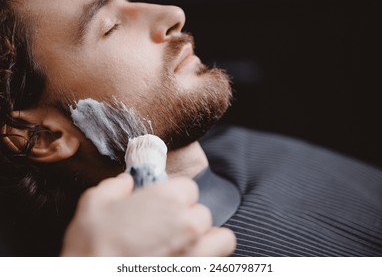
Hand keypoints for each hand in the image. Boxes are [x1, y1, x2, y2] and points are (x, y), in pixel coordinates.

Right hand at [60, 173, 235, 255]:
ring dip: (209, 240)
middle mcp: (187, 224)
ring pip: (221, 239)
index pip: (190, 188)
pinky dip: (209, 261)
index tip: (163, 204)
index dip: (175, 195)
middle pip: (203, 214)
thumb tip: (126, 182)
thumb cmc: (92, 244)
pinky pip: (216, 264)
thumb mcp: (94, 202)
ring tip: (191, 245)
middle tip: (169, 227)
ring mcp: (195, 253)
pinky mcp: (195, 271)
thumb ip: (116, 186)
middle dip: (188, 218)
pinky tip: (189, 260)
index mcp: (167, 199)